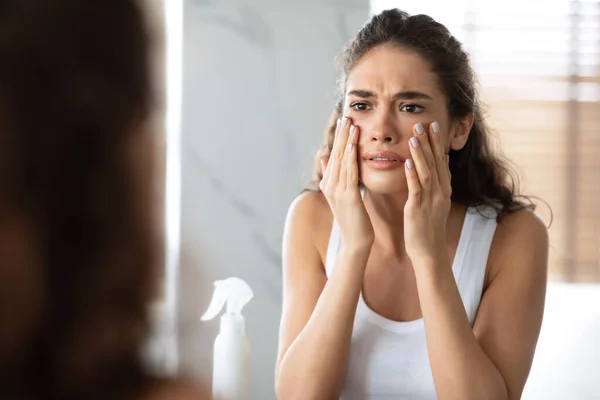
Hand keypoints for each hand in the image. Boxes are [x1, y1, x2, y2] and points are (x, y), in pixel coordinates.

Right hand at [320, 116, 373, 250]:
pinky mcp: (348, 197)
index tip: (344, 120)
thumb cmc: (354, 220)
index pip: (334, 155)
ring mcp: (337, 191)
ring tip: (349, 124)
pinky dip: (349, 158)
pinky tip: (352, 145)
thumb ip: (335, 176)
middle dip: (340, 134)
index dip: (338, 137)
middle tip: (345, 115)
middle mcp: (330, 185)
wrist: (356, 242)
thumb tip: (325, 157)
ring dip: (345, 141)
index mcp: (329, 183)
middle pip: (335, 154)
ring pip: (341, 161)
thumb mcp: (343, 195)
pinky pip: (348, 173)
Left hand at [404, 121, 451, 265]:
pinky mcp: (419, 209)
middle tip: (425, 123)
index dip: (438, 143)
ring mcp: (431, 200)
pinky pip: (416, 189)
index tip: (434, 125)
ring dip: (421, 154)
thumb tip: (430, 169)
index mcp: (443, 190)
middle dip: (430, 142)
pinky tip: (407, 162)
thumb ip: (432, 186)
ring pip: (427, 172)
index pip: (442, 161)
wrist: (429, 252)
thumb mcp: (432, 203)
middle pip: (436, 162)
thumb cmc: (427, 228)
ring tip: (415, 137)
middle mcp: (440, 192)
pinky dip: (412, 174)